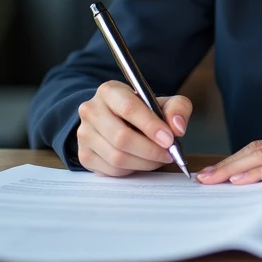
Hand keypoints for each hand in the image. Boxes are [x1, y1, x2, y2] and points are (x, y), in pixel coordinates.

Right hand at [76, 81, 192, 176]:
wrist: (116, 120)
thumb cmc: (142, 110)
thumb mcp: (163, 102)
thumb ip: (177, 108)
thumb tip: (177, 127)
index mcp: (110, 91)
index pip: (129, 108)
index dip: (151, 126)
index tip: (169, 139)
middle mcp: (91, 110)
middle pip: (121, 137)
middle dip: (150, 150)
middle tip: (168, 153)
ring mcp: (84, 134)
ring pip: (117, 157)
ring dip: (144, 163)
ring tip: (159, 158)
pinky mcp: (84, 155)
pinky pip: (112, 170)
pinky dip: (132, 170)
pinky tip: (142, 162)